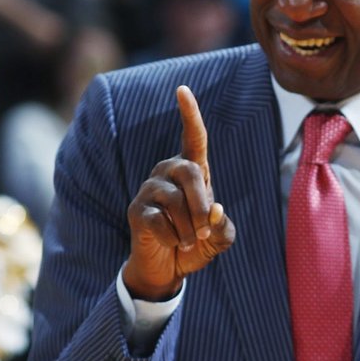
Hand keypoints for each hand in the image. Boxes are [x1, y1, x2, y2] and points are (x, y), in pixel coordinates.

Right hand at [122, 85, 234, 300]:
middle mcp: (166, 174)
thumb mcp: (218, 237)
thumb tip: (215, 211)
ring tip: (190, 242)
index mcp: (190, 172)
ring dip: (189, 227)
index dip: (189, 114)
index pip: (193, 138)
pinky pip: (160, 221)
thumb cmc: (195, 246)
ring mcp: (149, 191)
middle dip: (201, 203)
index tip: (182, 90)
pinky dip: (174, 238)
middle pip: (188, 171)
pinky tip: (172, 244)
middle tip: (206, 229)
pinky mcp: (136, 211)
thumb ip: (223, 225)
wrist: (167, 271)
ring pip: (174, 199)